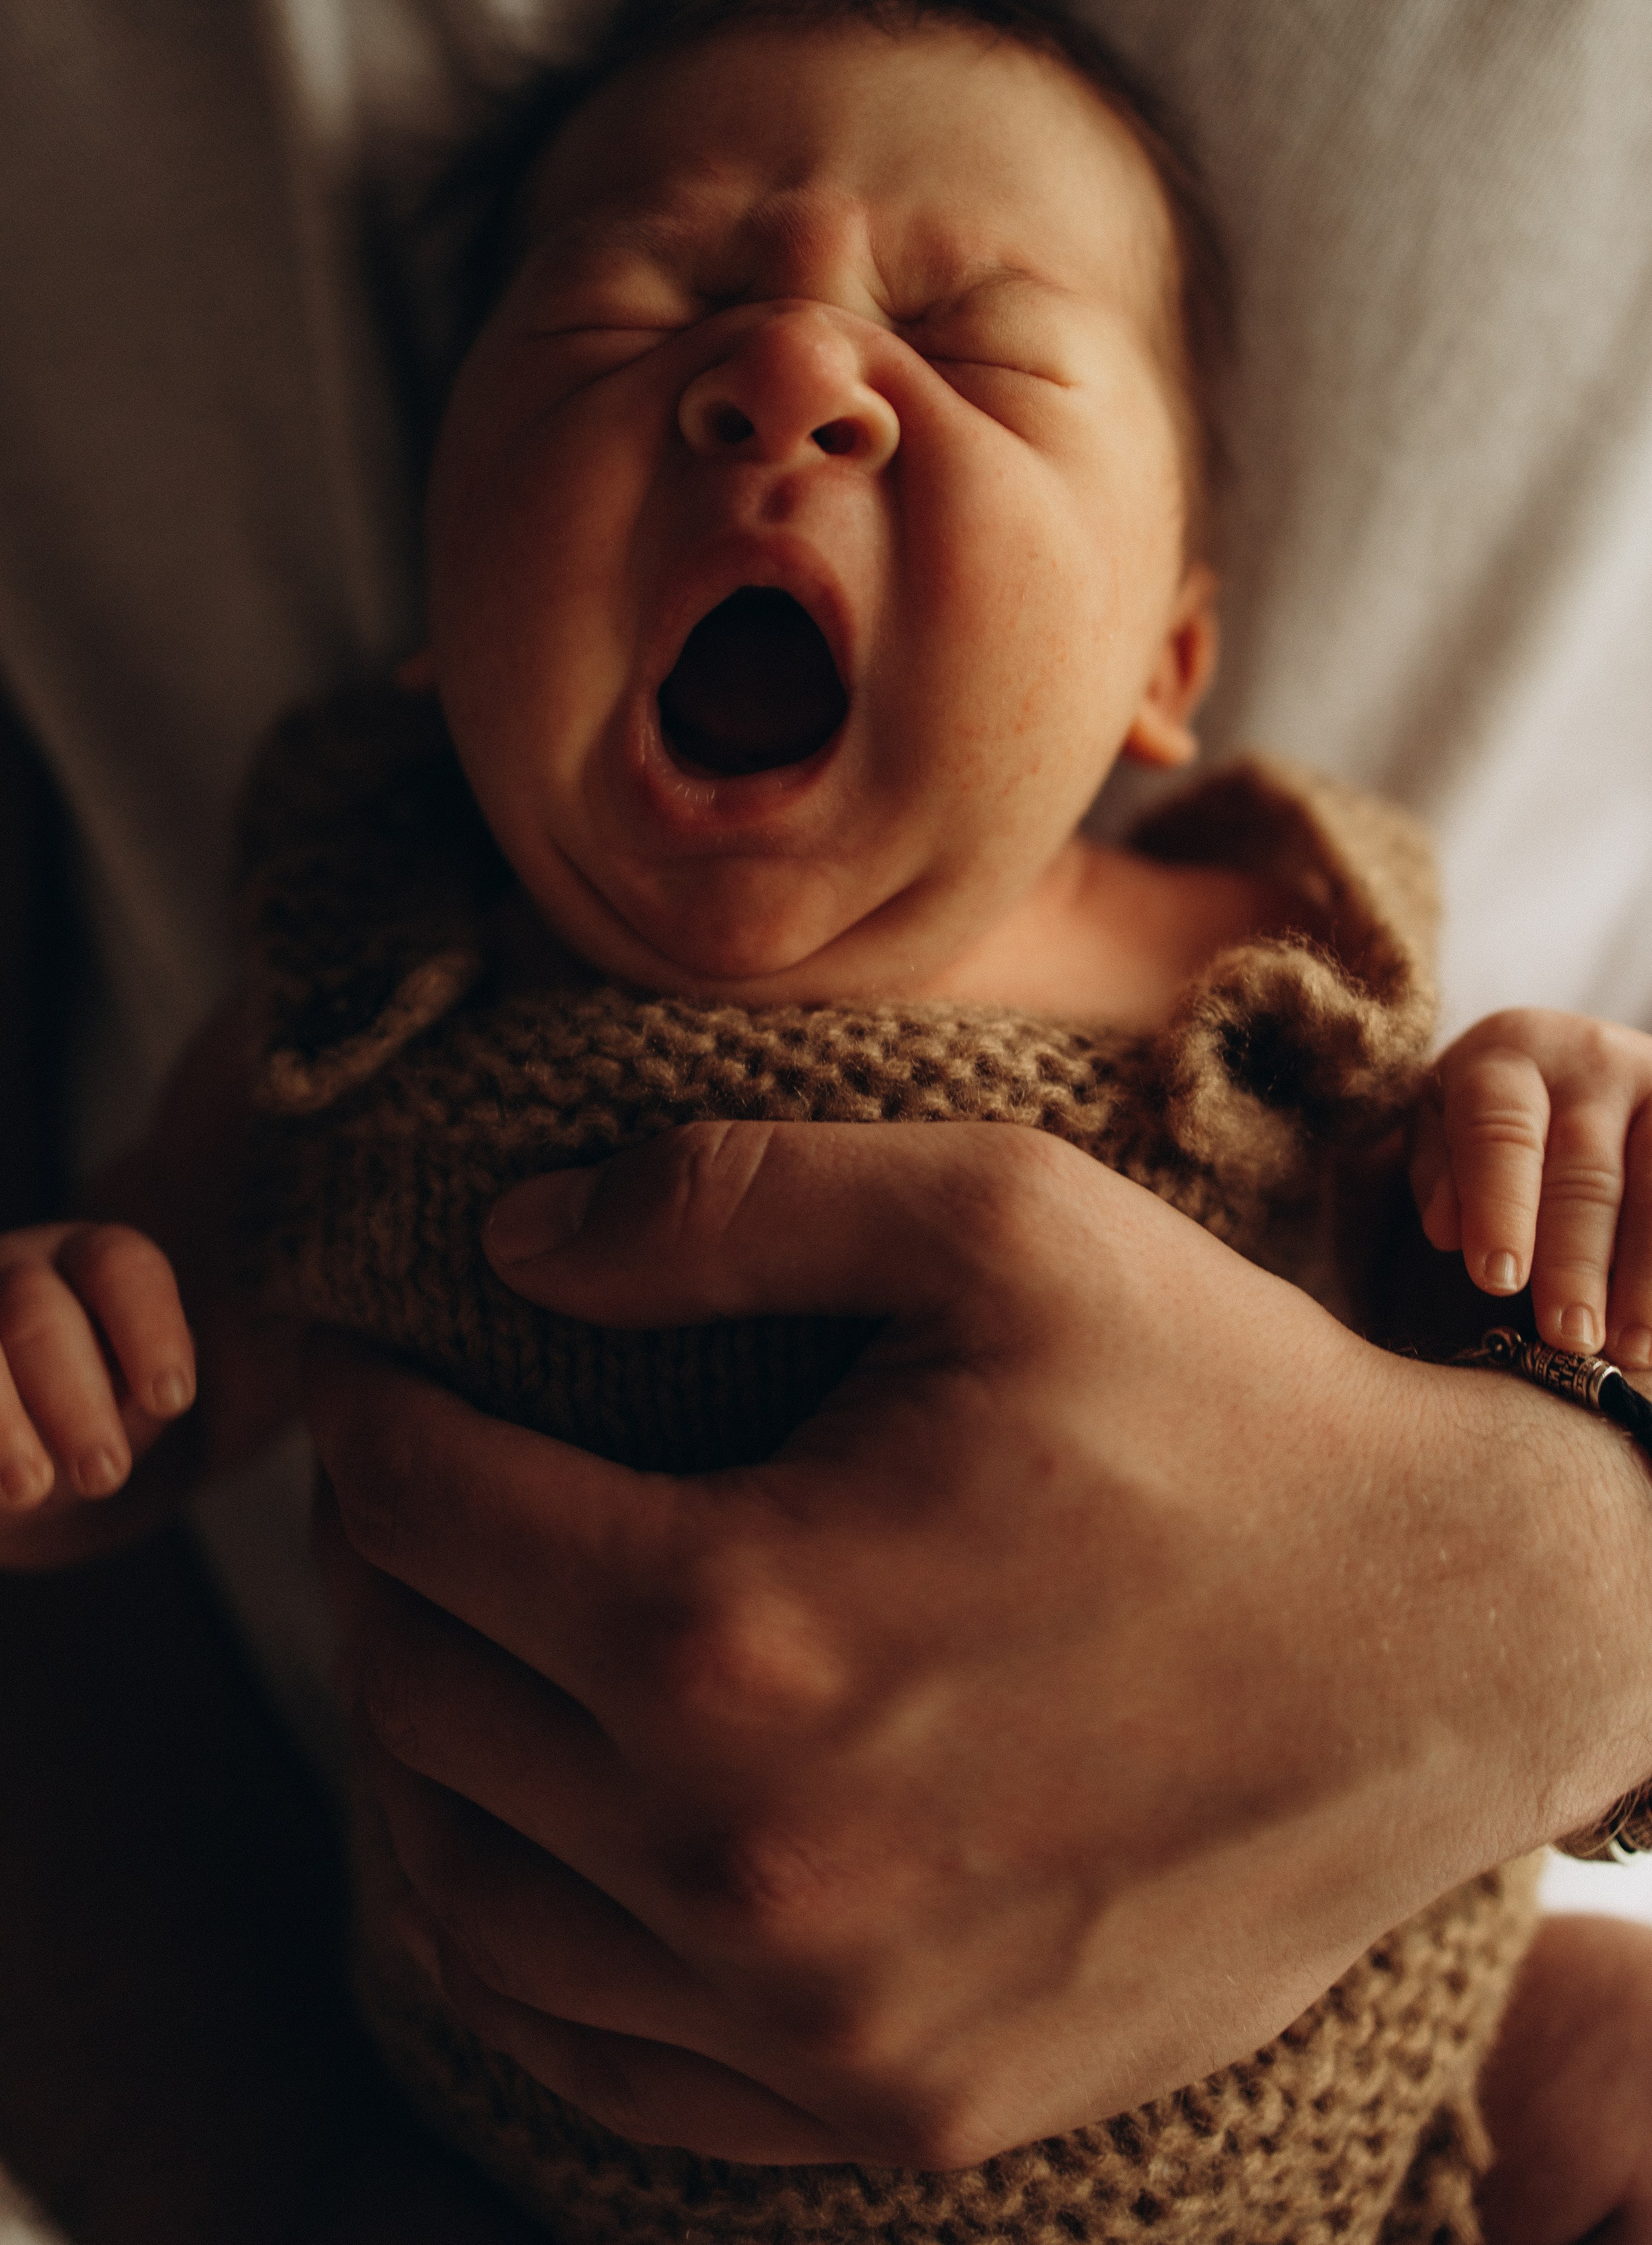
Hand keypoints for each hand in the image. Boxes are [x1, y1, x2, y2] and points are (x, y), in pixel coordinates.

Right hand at [3, 996, 303, 1567]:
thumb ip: (220, 1379)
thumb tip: (341, 1394)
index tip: (176, 1397)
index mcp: (98, 1268)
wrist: (32, 1480)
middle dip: (72, 1394)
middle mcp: (21, 1281)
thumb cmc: (126, 1432)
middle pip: (38, 1313)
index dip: (148, 1326)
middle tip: (105, 1472)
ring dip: (0, 1423)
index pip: (124, 1268)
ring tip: (30, 1490)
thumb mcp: (174, 1403)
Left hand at [311, 1120, 1651, 2165]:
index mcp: (742, 1621)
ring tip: (458, 1653)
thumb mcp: (1004, 1220)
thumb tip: (514, 1239)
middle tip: (417, 1489)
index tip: (377, 1364)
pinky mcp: (899, 2105)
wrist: (1452, 1644)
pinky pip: (608, 2065)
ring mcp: (821, 2017)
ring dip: (427, 1758)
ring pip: (476, 1899)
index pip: (424, 1511)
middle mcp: (748, 1858)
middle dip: (385, 1570)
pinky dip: (527, 1952)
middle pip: (428, 1700)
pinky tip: (548, 1852)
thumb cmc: (1231, 1413)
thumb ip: (728, 1200)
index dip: (372, 1414)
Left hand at [1409, 1008, 1651, 1367]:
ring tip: (1629, 1348)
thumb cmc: (1486, 1113)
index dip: (1501, 1207)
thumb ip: (1440, 1176)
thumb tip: (1447, 1232)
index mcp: (1507, 1058)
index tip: (1497, 1280)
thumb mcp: (1442, 1127)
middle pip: (1586, 1172)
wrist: (1565, 1060)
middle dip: (1577, 1261)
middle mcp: (1590, 1061)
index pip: (1502, 1132)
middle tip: (1569, 1336)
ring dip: (1644, 1274)